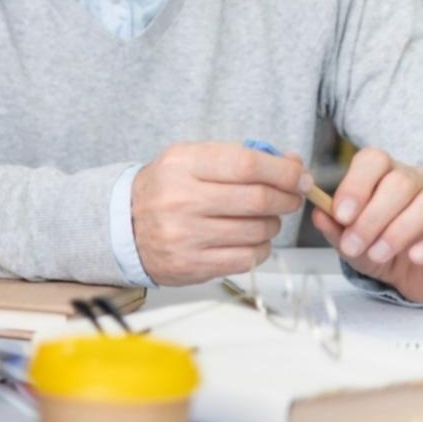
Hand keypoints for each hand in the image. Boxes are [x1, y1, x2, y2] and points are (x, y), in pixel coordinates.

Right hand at [131, 142, 306, 284]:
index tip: (299, 176)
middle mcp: (181, 199)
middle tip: (290, 197)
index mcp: (181, 165)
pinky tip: (250, 239)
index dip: (283, 172)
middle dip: (286, 199)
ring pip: (257, 231)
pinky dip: (260, 248)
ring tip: (263, 218)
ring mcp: (184, 235)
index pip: (246, 165)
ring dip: (272, 224)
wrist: (123, 224)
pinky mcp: (191, 264)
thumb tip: (293, 165)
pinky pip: (247, 257)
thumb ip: (241, 157)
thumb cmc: (168, 188)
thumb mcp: (193, 159)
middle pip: (257, 199)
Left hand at [309, 147, 422, 301]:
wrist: (407, 276)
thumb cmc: (374, 249)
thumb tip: (320, 214)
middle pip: (399, 182)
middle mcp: (413, 179)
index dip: (355, 186)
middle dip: (372, 217)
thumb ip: (334, 228)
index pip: (372, 161)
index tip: (341, 215)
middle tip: (353, 245)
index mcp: (381, 174)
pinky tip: (412, 257)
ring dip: (397, 231)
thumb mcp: (349, 242)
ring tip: (376, 255)